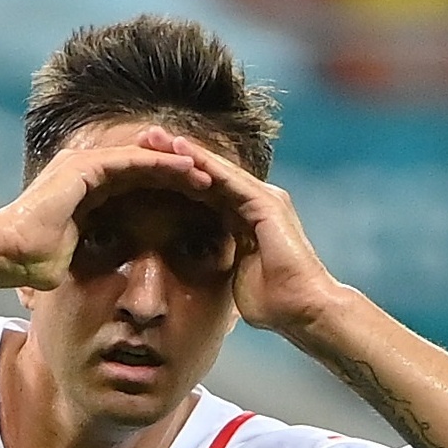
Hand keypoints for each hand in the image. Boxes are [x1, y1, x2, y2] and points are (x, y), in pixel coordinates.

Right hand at [0, 129, 218, 288]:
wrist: (11, 254)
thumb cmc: (37, 263)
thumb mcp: (79, 255)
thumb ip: (97, 250)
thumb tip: (113, 272)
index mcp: (85, 190)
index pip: (134, 184)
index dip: (166, 191)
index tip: (196, 204)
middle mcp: (84, 170)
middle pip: (141, 167)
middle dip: (175, 173)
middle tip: (211, 181)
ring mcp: (83, 164)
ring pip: (141, 158)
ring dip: (175, 164)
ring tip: (209, 172)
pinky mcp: (84, 167)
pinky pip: (132, 161)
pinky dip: (160, 164)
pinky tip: (187, 169)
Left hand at [149, 132, 346, 334]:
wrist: (304, 311)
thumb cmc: (274, 304)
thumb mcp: (236, 276)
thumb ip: (223, 261)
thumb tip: (202, 275)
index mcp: (249, 219)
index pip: (207, 190)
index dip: (177, 177)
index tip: (144, 167)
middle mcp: (258, 201)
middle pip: (209, 172)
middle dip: (175, 155)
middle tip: (143, 137)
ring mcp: (264, 199)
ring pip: (216, 168)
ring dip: (183, 150)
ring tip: (151, 135)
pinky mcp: (265, 203)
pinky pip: (227, 177)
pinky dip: (202, 162)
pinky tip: (177, 149)